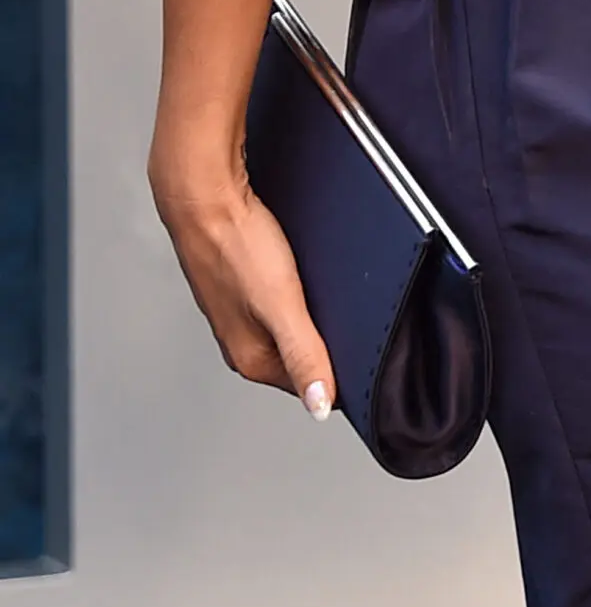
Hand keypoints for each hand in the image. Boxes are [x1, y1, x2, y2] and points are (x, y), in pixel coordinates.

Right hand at [153, 166, 335, 417]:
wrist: (205, 198)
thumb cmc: (237, 246)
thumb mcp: (282, 303)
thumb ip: (303, 354)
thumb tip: (320, 407)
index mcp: (251, 358)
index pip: (307, 385)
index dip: (340, 374)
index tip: (369, 357)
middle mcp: (241, 341)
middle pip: (298, 357)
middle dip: (328, 345)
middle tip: (357, 322)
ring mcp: (239, 312)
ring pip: (289, 327)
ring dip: (314, 317)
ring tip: (335, 297)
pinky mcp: (241, 284)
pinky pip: (279, 301)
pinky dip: (299, 295)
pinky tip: (308, 277)